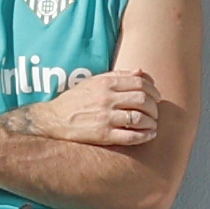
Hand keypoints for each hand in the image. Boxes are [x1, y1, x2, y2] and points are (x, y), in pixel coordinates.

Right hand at [25, 71, 160, 144]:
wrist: (53, 120)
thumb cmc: (75, 100)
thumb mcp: (93, 81)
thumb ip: (118, 76)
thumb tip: (141, 72)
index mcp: (105, 83)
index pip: (139, 82)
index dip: (153, 90)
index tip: (157, 97)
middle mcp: (106, 98)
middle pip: (143, 100)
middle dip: (154, 107)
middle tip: (155, 112)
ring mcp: (105, 117)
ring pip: (140, 118)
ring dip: (151, 122)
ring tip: (153, 124)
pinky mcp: (103, 135)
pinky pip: (131, 136)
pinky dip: (145, 136)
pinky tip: (149, 135)